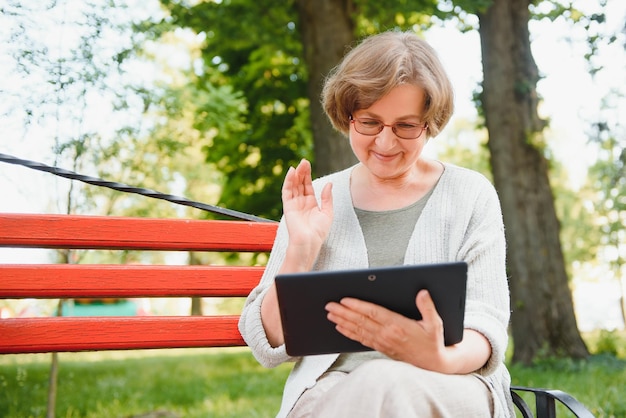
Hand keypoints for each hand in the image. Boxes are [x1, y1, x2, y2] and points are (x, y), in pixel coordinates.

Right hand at [281, 159, 332, 270]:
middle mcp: (301, 203)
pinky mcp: (288, 206)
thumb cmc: (319, 232)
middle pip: (300, 183)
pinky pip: (287, 191)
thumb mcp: (327, 212)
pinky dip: (288, 181)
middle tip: (304, 161)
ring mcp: (294, 204)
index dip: (308, 175)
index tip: (308, 164)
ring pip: (293, 185)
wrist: (309, 242)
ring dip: (296, 174)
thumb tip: (329, 184)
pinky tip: (291, 172)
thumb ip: (327, 198)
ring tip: (299, 164)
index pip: (308, 186)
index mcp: (311, 204)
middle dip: (302, 172)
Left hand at [325, 290, 452, 371]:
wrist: (432, 364)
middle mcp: (387, 335)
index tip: (344, 300)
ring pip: (358, 330)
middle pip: (361, 321)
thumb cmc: (433, 342)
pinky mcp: (380, 348)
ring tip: (330, 314)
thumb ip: (427, 307)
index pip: (373, 313)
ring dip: (342, 321)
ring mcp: (382, 342)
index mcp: (398, 326)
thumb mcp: (435, 323)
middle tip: (329, 305)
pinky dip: (349, 333)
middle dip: (343, 312)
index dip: (358, 306)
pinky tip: (340, 327)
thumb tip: (422, 292)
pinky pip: (361, 339)